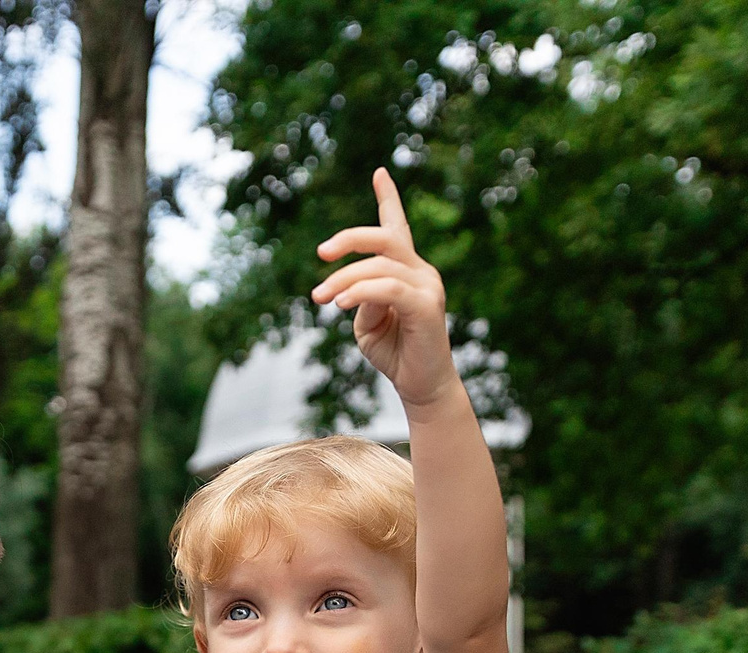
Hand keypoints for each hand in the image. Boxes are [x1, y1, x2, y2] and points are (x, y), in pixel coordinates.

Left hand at [311, 167, 453, 414]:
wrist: (421, 386)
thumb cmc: (393, 353)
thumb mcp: (367, 323)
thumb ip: (360, 298)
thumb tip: (354, 287)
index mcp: (406, 270)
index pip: (397, 228)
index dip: (388, 198)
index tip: (379, 172)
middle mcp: (421, 271)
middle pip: (385, 238)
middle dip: (350, 239)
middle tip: (321, 253)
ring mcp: (428, 286)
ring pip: (381, 265)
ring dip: (344, 278)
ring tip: (320, 297)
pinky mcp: (427, 306)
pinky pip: (389, 288)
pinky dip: (361, 291)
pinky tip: (341, 302)